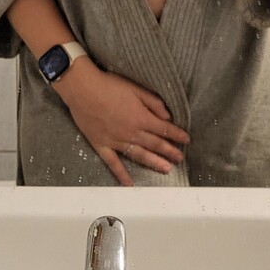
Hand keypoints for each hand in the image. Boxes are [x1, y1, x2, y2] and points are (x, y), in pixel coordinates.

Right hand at [53, 63, 190, 186]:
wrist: (83, 89)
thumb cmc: (109, 85)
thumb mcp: (135, 88)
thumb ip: (153, 102)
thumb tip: (167, 116)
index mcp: (141, 117)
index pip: (164, 129)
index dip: (177, 134)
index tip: (186, 140)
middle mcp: (131, 132)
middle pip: (155, 144)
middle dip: (169, 151)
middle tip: (180, 159)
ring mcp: (117, 141)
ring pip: (139, 155)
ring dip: (154, 163)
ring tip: (166, 169)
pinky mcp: (102, 145)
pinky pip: (113, 163)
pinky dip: (121, 174)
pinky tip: (129, 184)